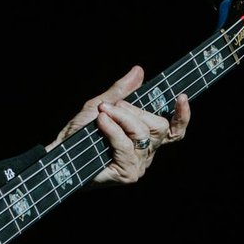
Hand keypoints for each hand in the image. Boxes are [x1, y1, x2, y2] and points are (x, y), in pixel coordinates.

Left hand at [49, 66, 189, 185]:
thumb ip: (122, 91)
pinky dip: (112, 130)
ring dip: (120, 118)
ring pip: (142, 133)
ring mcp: (139, 164)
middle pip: (159, 125)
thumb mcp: (102, 104)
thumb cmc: (80, 132)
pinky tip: (101, 123)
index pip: (175, 130)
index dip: (182, 115)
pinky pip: (126, 145)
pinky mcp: (128, 173)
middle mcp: (147, 152)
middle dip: (134, 111)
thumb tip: (139, 71)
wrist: (60, 152)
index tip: (181, 96)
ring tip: (102, 115)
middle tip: (112, 108)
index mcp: (146, 137)